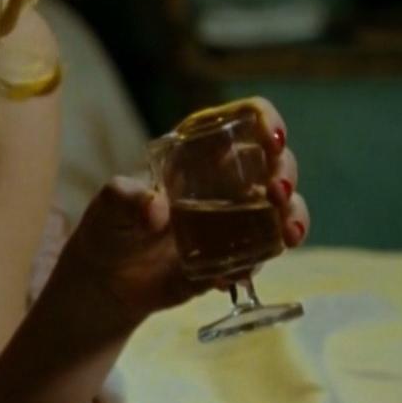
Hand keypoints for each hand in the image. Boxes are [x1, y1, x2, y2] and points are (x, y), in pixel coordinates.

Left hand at [45, 97, 309, 338]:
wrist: (108, 282)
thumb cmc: (107, 229)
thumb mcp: (107, 208)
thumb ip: (124, 200)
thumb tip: (156, 209)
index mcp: (196, 153)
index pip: (240, 120)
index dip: (264, 121)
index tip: (272, 140)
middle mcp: (224, 180)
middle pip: (275, 162)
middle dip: (286, 173)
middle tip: (277, 194)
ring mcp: (236, 218)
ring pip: (283, 207)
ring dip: (293, 216)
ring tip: (287, 235)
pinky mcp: (238, 253)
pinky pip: (264, 252)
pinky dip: (260, 260)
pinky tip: (238, 273)